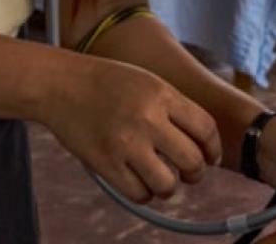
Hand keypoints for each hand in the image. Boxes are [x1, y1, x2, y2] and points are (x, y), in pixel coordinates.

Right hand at [39, 54, 222, 202]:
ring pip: (167, 184)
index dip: (213, 149)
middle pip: (192, 160)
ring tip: (162, 180)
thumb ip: (174, 107)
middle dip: (196, 173)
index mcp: (162, 94)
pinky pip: (138, 193)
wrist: (61, 84)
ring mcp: (126, 143)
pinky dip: (144, 194)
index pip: (205, 128)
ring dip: (169, 188)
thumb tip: (202, 140)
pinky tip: (140, 183)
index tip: (210, 158)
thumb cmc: (106, 82)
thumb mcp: (148, 81)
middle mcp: (147, 118)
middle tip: (190, 174)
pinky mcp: (105, 163)